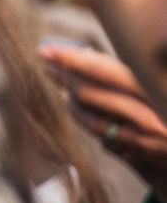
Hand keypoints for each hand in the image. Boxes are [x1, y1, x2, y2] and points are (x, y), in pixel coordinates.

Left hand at [40, 42, 166, 190]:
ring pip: (94, 120)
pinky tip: (79, 111)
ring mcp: (146, 134)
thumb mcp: (158, 80)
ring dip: (72, 104)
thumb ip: (128, 72)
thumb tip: (86, 54)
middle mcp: (151, 110)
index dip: (73, 59)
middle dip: (64, 77)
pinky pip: (106, 139)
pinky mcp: (143, 152)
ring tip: (63, 90)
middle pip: (92, 94)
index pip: (106, 70)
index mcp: (156, 86)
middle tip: (47, 64)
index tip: (48, 50)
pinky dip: (89, 122)